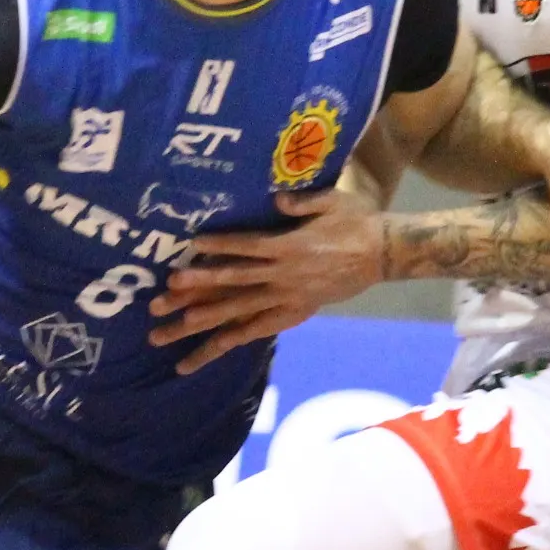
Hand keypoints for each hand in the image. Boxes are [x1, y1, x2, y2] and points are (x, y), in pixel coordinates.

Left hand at [149, 188, 382, 374]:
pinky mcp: (295, 312)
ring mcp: (288, 299)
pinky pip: (259, 329)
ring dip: (204, 322)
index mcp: (290, 247)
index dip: (220, 246)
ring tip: (174, 328)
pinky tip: (207, 350)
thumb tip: (276, 200)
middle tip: (165, 293)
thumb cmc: (356, 221)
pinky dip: (233, 339)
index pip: (248, 247)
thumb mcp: (332, 201)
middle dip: (198, 289)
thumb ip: (301, 203)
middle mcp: (284, 277)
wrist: (384, 253)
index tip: (192, 246)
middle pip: (234, 283)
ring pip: (239, 313)